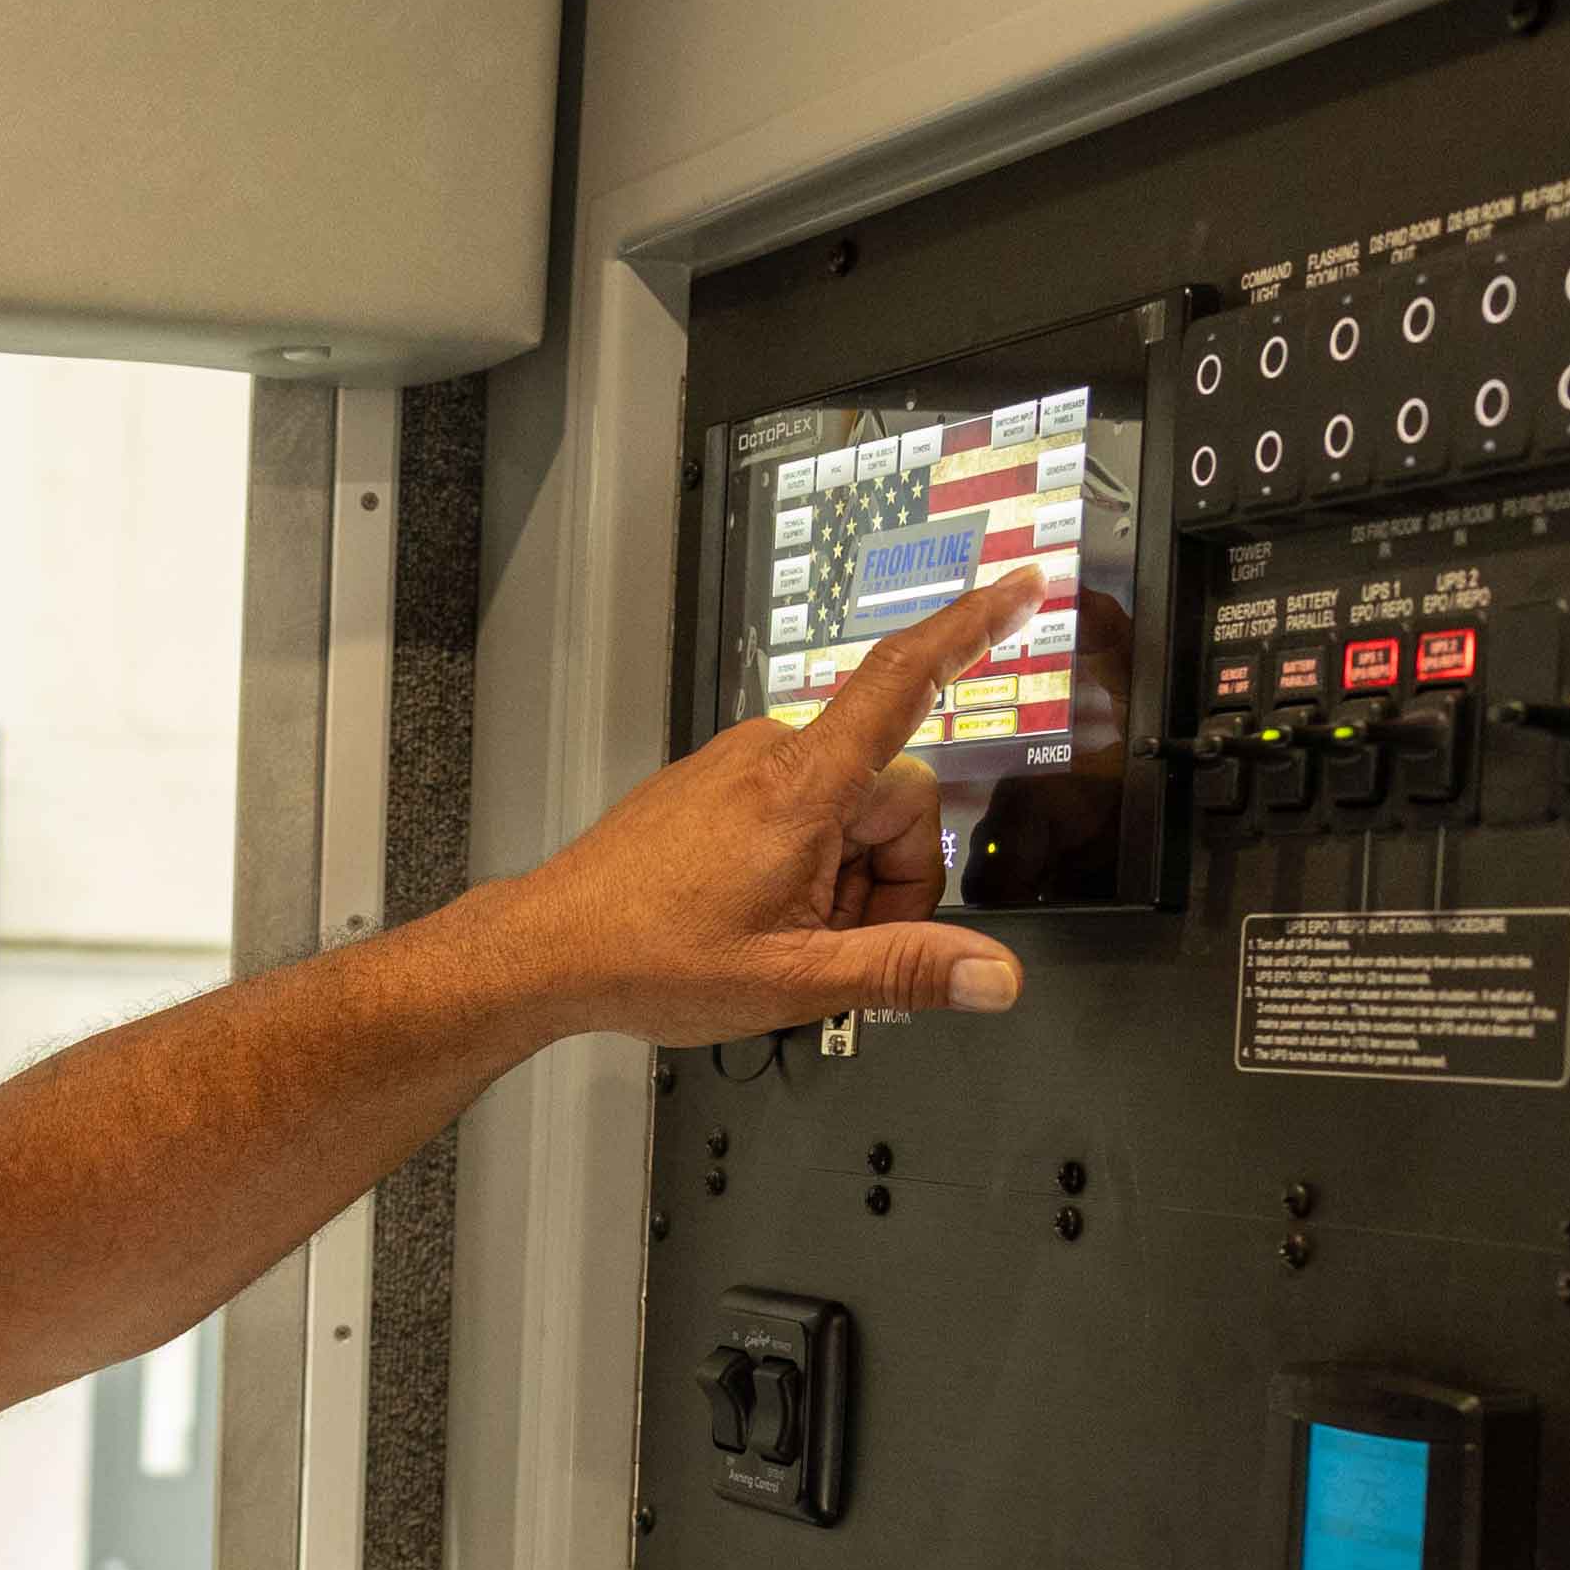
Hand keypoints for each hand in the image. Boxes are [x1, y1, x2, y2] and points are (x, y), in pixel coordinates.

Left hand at [483, 566, 1045, 1044]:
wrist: (548, 948)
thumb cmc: (646, 956)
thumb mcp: (793, 980)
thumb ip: (904, 972)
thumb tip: (993, 974)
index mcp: (801, 788)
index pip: (903, 682)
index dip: (971, 630)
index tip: (1021, 588)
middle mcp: (772, 756)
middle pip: (896, 793)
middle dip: (892, 875)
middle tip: (840, 942)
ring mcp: (741, 765)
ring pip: (850, 810)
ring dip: (847, 879)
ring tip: (786, 935)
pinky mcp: (720, 783)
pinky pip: (803, 811)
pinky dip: (808, 865)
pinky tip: (762, 914)